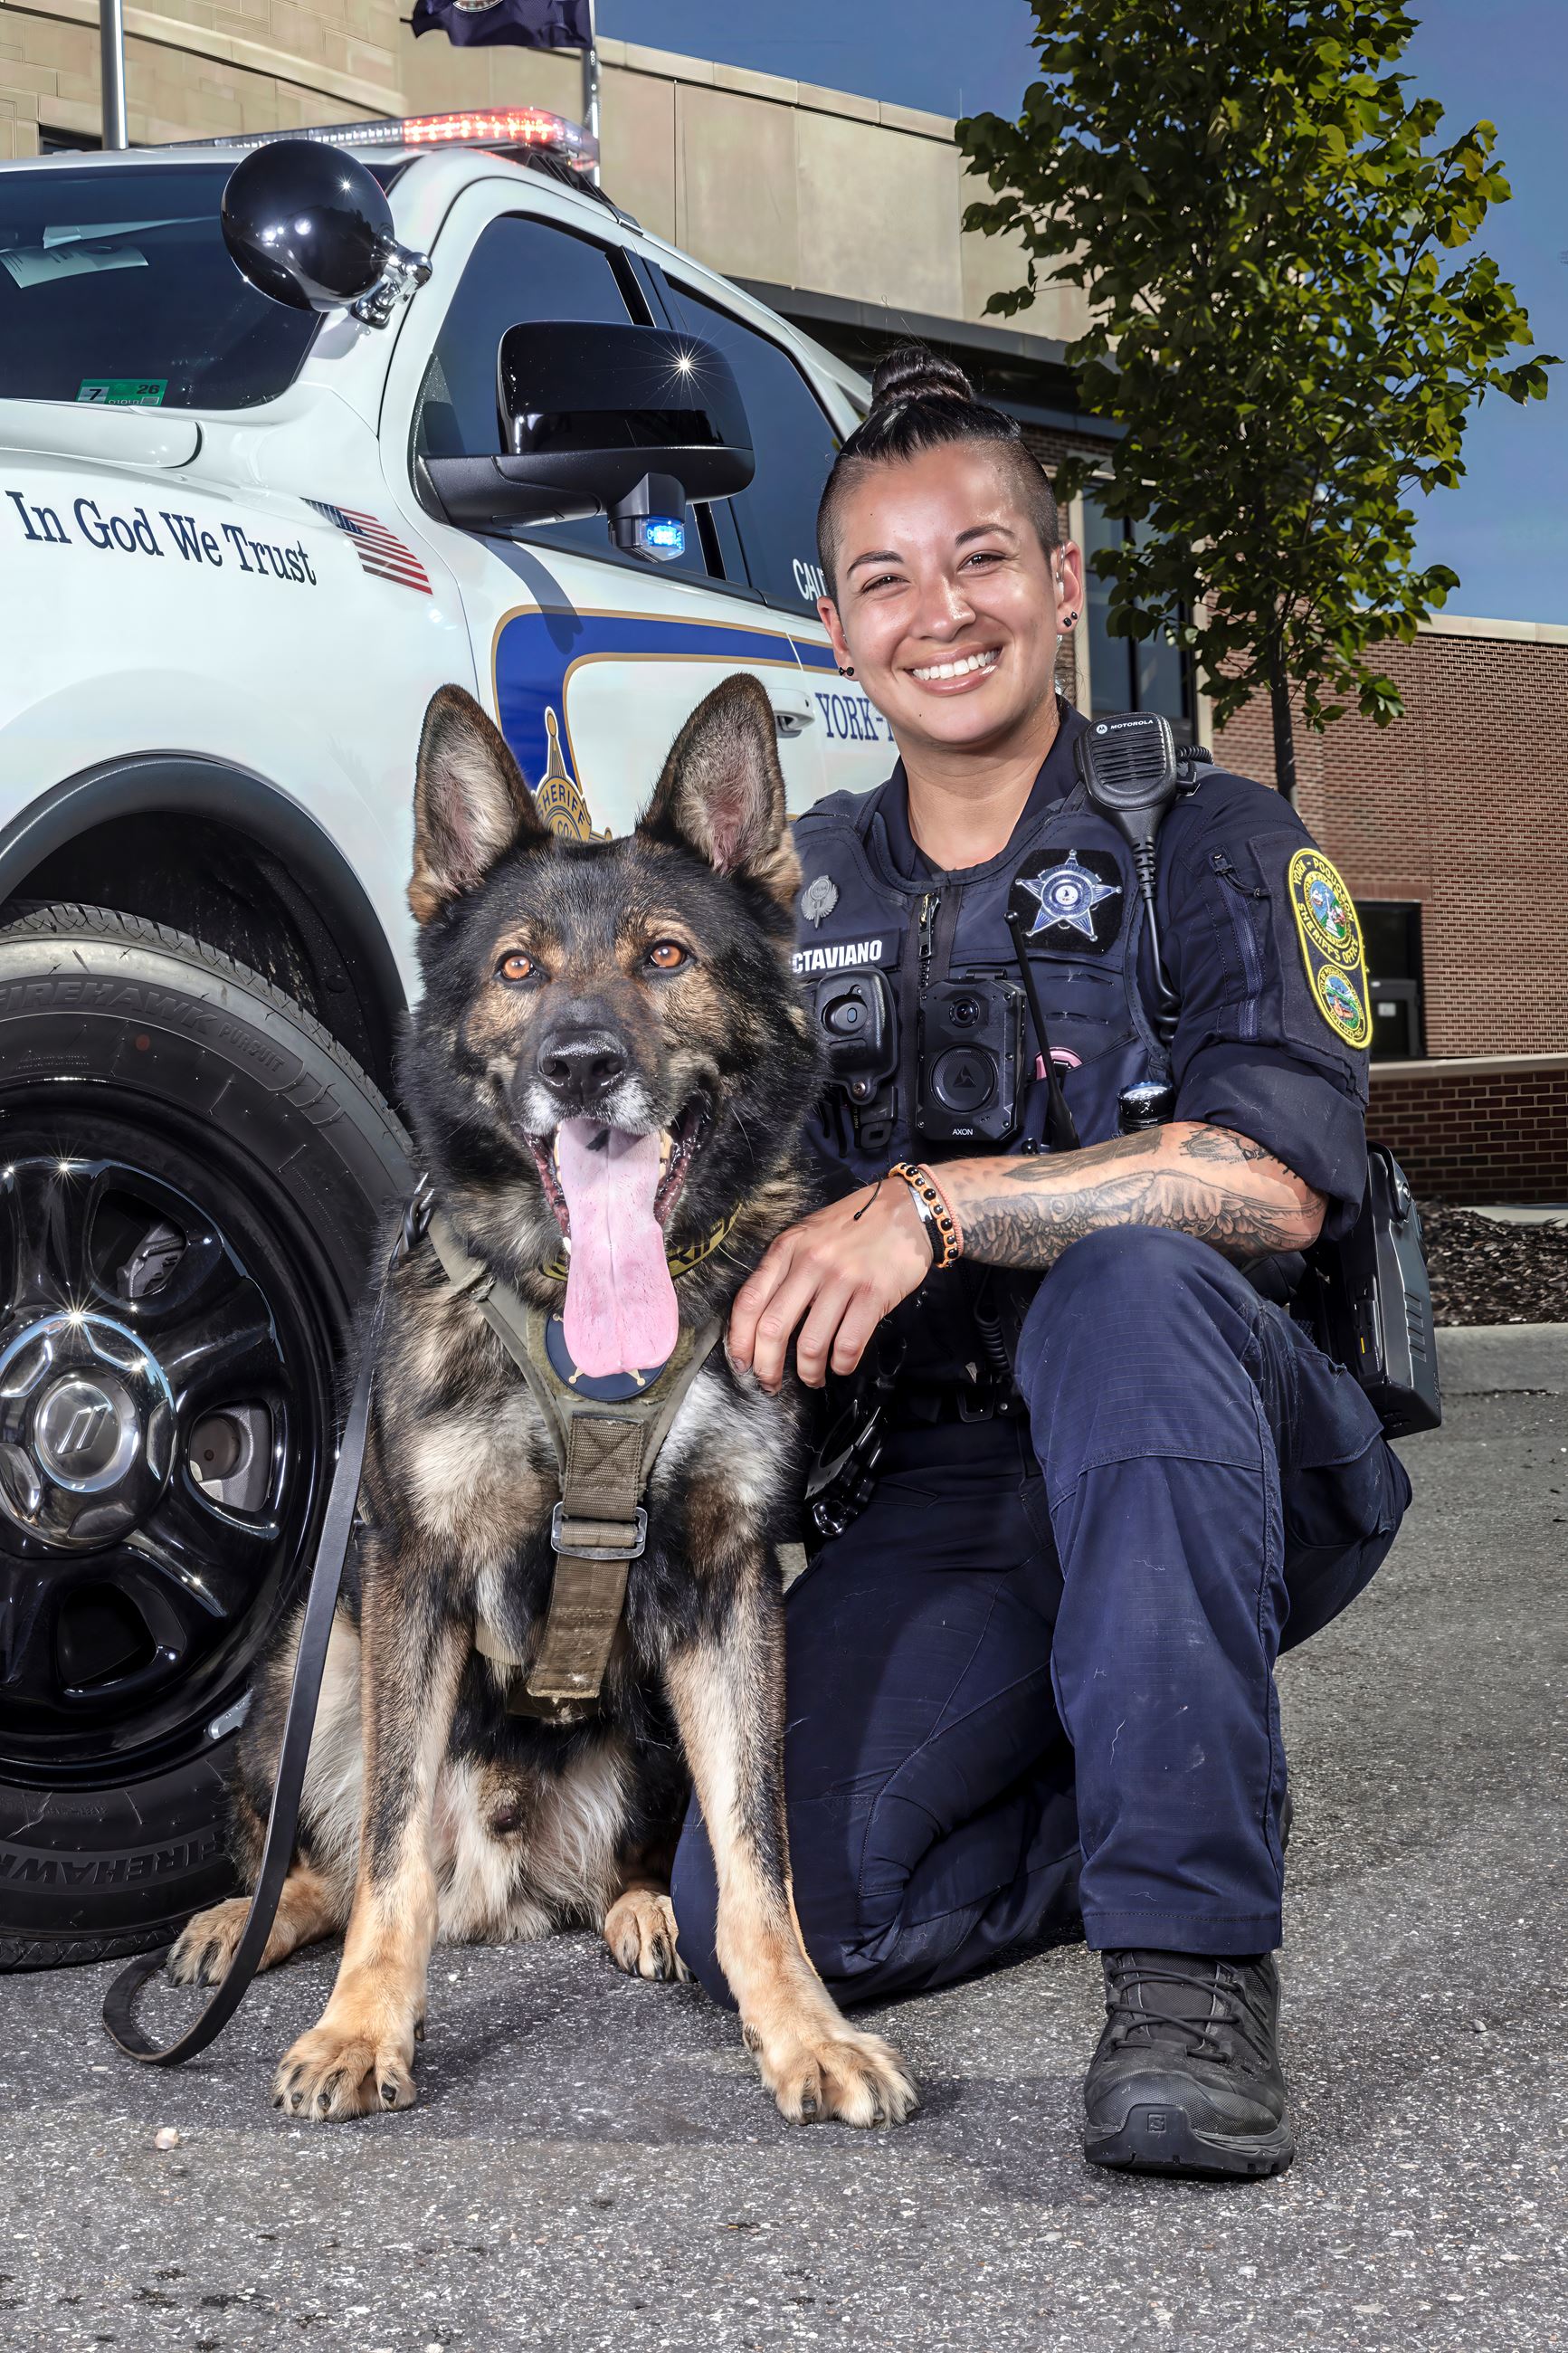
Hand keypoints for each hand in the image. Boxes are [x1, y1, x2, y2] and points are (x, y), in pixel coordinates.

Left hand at [729, 1178, 932, 1392]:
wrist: (908, 1209)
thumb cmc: (856, 1225)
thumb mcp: (809, 1234)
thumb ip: (786, 1268)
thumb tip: (764, 1319)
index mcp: (787, 1249)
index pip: (749, 1301)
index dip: (739, 1339)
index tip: (740, 1363)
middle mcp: (810, 1263)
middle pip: (772, 1328)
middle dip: (767, 1366)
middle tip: (770, 1385)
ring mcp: (842, 1279)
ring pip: (811, 1343)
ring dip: (808, 1372)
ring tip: (812, 1378)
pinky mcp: (873, 1293)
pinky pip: (849, 1343)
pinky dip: (842, 1364)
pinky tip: (841, 1365)